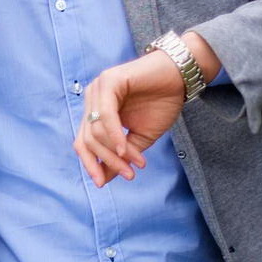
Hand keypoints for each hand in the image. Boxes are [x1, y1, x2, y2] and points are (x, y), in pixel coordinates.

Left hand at [73, 49, 186, 186]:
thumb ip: (122, 155)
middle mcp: (92, 99)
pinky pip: (106, 115)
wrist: (179, 77)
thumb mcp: (140, 137)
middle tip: (128, 175)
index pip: (83, 142)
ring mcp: (98, 89)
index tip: (102, 184)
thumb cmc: (160, 103)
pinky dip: (115, 136)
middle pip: (88, 139)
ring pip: (96, 130)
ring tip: (136, 163)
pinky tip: (127, 150)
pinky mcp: (109, 81)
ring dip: (117, 153)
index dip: (90, 164)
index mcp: (95, 111)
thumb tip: (104, 179)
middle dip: (107, 162)